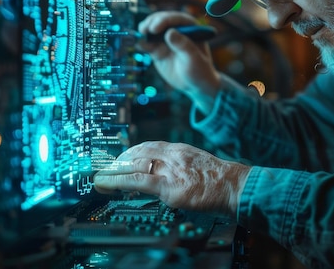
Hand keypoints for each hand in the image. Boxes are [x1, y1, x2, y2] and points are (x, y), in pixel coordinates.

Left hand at [93, 141, 250, 215]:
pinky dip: (118, 181)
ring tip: (99, 179)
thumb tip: (164, 175)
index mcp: (179, 149)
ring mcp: (170, 170)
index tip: (119, 159)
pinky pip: (137, 181)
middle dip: (117, 161)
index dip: (129, 152)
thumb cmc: (220, 179)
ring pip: (132, 165)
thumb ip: (180, 167)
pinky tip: (106, 185)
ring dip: (112, 172)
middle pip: (136, 152)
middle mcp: (171, 155)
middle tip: (105, 170)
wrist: (234, 186)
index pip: (147, 146)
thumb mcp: (198, 165)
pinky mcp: (169, 186)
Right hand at [137, 11, 220, 113]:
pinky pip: (148, 44)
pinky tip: (139, 45)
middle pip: (162, 21)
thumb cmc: (200, 71)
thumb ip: (184, 46)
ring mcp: (166, 40)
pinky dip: (142, 44)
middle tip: (144, 30)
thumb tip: (170, 32)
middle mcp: (177, 30)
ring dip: (145, 30)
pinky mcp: (158, 49)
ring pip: (153, 30)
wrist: (194, 85)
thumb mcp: (194, 59)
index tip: (155, 28)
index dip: (164, 20)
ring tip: (141, 34)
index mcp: (190, 28)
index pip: (176, 19)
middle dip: (152, 23)